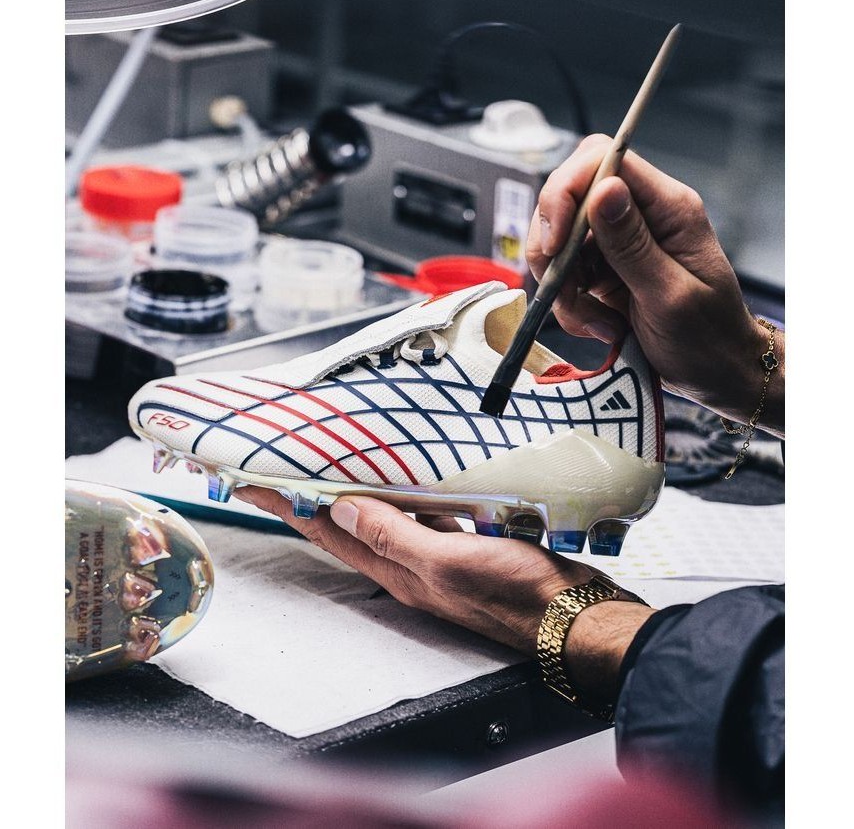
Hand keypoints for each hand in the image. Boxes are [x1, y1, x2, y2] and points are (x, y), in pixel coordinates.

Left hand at [233, 488, 654, 703]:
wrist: (578, 620)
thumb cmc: (522, 596)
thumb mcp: (451, 564)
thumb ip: (396, 537)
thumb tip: (342, 507)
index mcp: (400, 572)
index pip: (329, 533)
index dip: (289, 507)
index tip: (253, 482)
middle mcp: (411, 568)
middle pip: (345, 527)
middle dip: (308, 499)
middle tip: (280, 469)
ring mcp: (439, 560)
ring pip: (381, 520)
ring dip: (352, 494)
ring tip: (330, 466)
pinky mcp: (468, 549)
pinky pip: (421, 517)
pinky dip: (403, 497)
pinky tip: (409, 481)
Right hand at [527, 135, 783, 434]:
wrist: (717, 373)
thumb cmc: (709, 338)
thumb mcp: (671, 296)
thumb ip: (633, 245)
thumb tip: (604, 190)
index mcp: (668, 208)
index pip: (603, 161)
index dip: (566, 192)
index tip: (555, 243)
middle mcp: (641, 215)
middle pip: (569, 197)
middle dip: (553, 247)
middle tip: (563, 290)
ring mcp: (620, 241)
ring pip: (559, 240)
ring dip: (561, 285)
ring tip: (592, 321)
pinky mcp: (604, 268)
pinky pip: (565, 273)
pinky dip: (568, 303)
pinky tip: (598, 325)